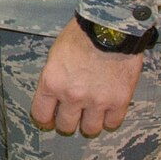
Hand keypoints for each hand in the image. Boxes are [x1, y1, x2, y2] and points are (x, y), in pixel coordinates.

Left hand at [31, 20, 143, 136]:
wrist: (111, 30)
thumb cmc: (81, 36)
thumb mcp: (56, 55)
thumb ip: (55, 78)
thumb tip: (55, 95)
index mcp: (52, 83)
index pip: (41, 114)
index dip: (45, 121)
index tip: (49, 121)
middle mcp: (72, 96)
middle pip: (66, 126)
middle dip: (67, 122)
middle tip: (73, 115)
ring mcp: (97, 101)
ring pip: (90, 129)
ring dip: (89, 123)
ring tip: (91, 114)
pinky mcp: (119, 102)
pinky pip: (112, 123)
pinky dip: (109, 119)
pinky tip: (108, 111)